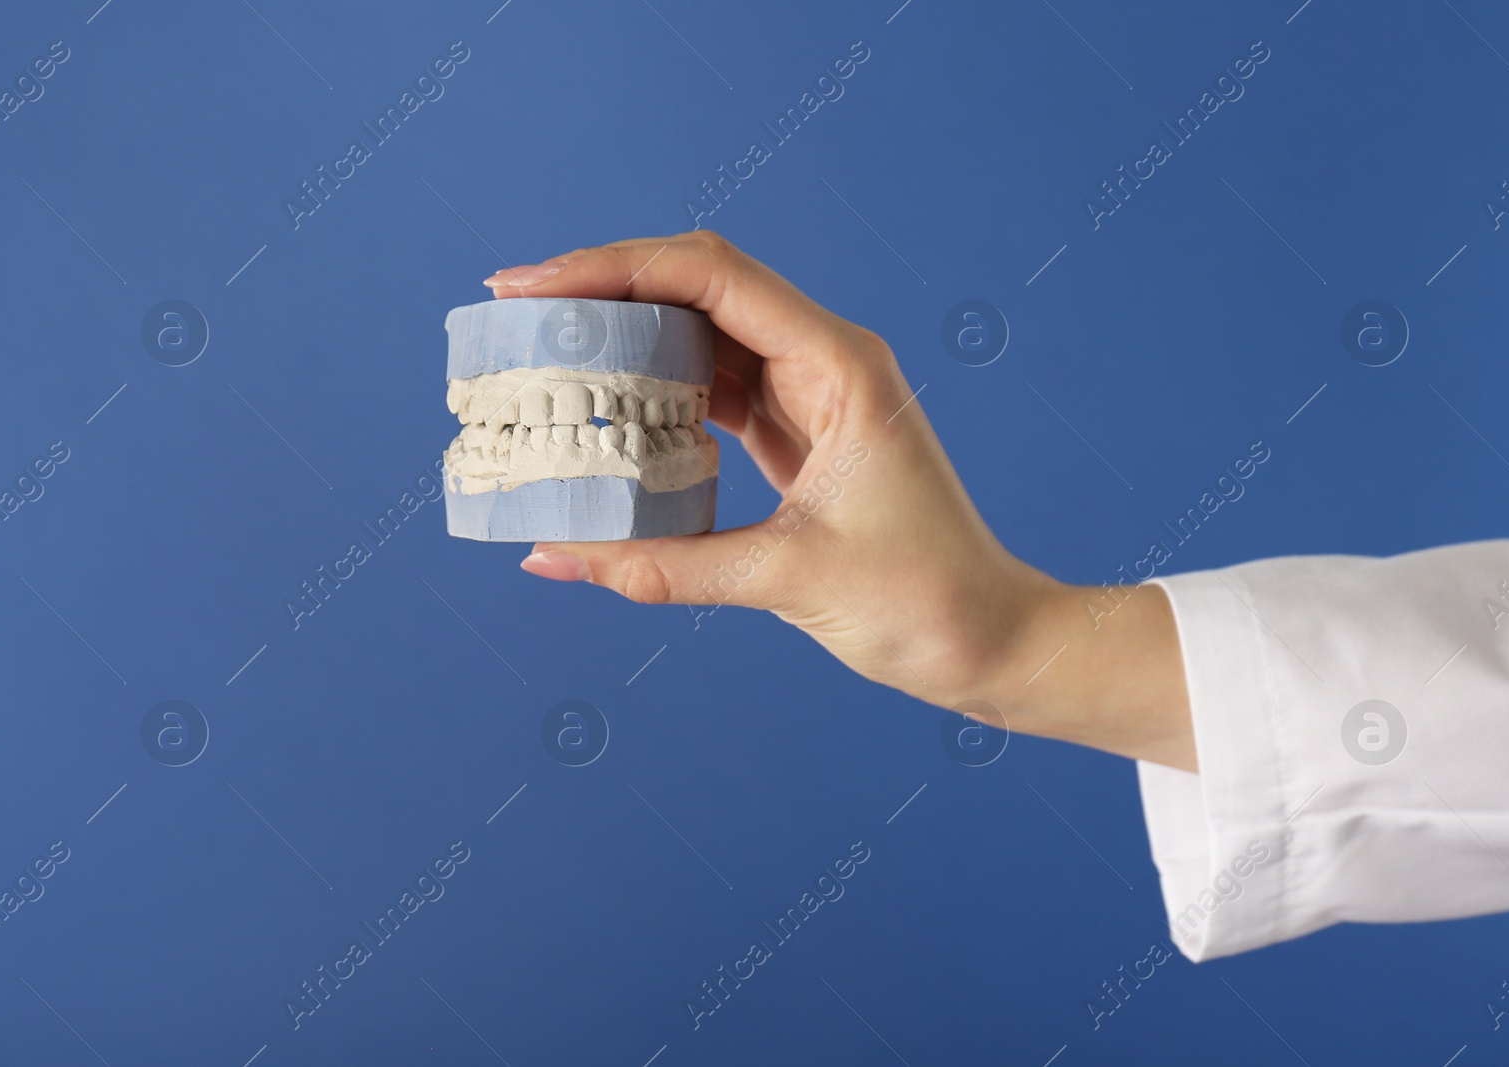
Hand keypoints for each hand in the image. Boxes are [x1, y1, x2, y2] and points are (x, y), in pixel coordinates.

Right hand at [485, 232, 1195, 770]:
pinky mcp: (800, 437)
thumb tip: (553, 555)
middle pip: (698, 292)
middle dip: (604, 295)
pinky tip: (602, 415)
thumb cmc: (923, 603)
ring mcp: (813, 397)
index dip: (613, 267)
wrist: (992, 641)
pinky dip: (656, 400)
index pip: (710, 276)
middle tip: (515, 318)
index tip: (532, 288)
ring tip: (542, 362)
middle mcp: (825, 362)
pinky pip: (714, 396)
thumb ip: (662, 567)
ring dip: (625, 345)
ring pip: (701, 342)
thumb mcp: (784, 578)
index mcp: (839, 364)